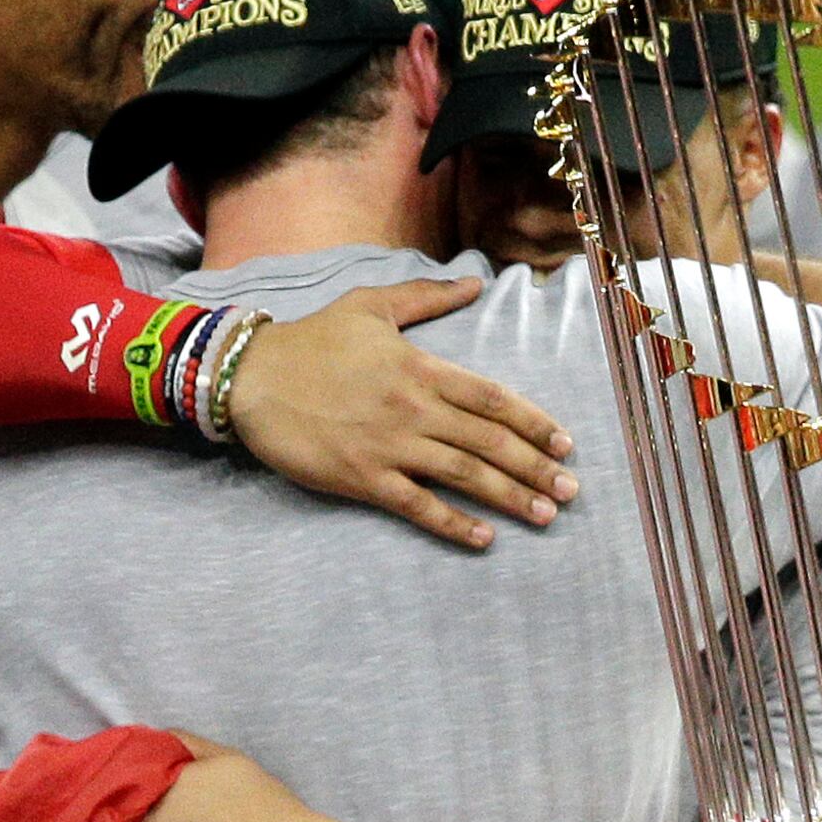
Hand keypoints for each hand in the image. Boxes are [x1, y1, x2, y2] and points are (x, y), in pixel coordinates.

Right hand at [227, 279, 580, 551]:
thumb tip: (475, 283)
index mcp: (420, 368)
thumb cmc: (312, 341)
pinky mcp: (363, 477)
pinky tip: (485, 539)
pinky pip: (418, 506)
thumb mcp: (371, 306)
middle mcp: (414, 408)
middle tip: (571, 491)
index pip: (491, 398)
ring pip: (464, 475)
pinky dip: (454, 524)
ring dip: (509, 497)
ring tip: (545, 515)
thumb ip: (427, 297)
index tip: (564, 443)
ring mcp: (390, 446)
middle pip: (489, 441)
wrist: (251, 377)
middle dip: (535, 467)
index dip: (533, 422)